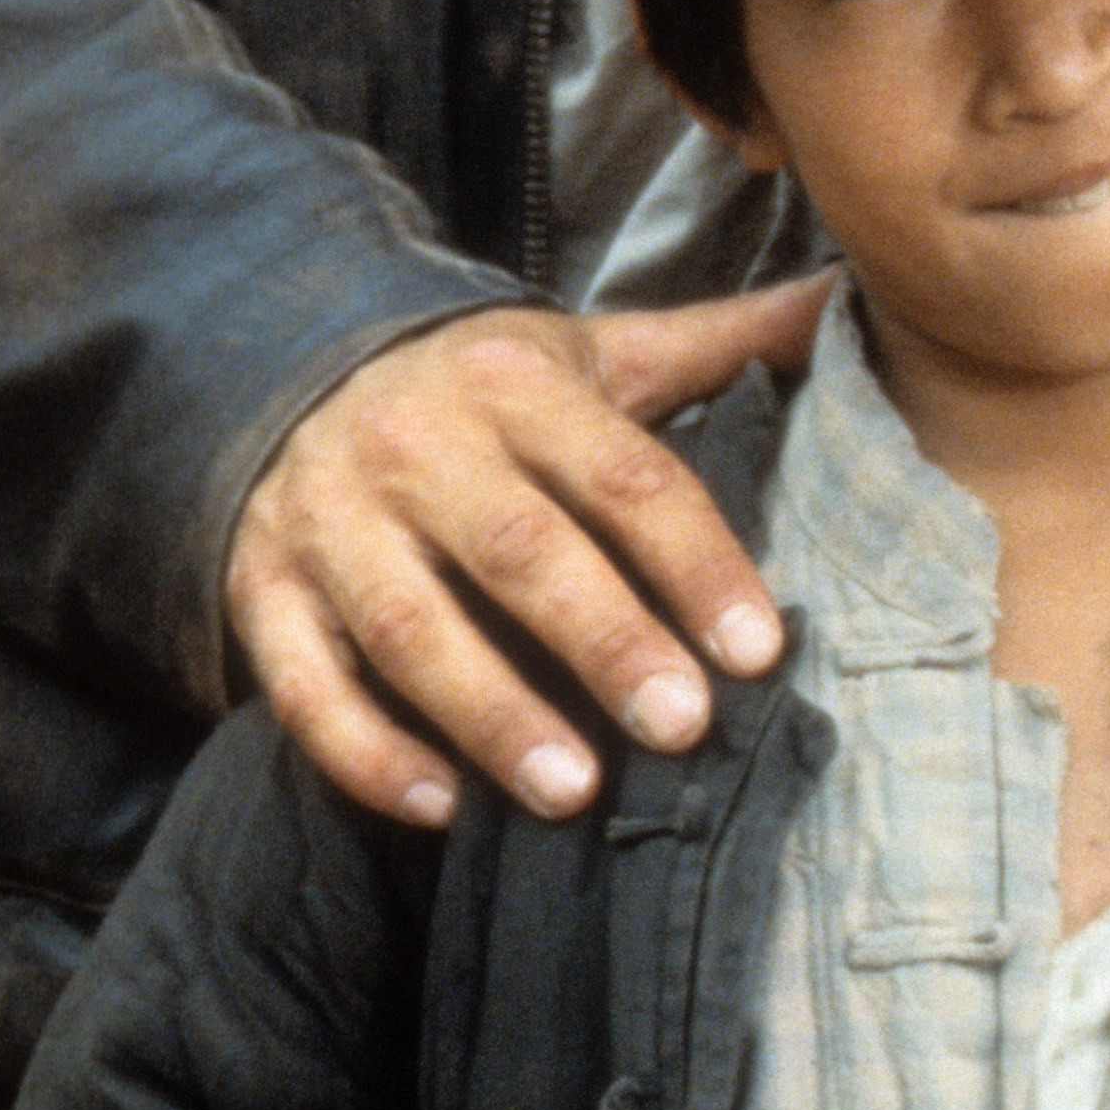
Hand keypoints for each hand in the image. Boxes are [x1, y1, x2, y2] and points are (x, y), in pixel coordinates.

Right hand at [226, 283, 824, 824]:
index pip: (622, 475)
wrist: (291, 369)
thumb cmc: (485, 389)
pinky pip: (303, 683)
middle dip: (604, 640)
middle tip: (682, 726)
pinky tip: (442, 808)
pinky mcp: (260, 588)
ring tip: (572, 790)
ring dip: (489, 711)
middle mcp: (416, 444)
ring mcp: (328, 519)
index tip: (757, 649)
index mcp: (513, 384)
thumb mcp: (596, 351)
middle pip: (519, 549)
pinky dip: (366, 751)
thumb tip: (849, 300)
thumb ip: (720, 342)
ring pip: (406, 622)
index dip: (694, 562)